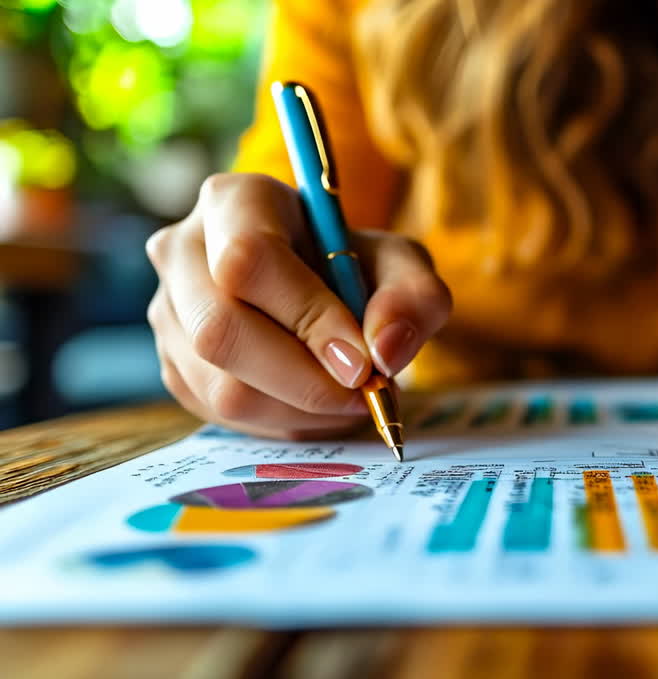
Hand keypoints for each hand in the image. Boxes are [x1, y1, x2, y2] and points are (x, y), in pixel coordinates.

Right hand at [146, 173, 450, 439]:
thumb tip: (384, 350)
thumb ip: (413, 297)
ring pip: (219, 385)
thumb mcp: (404, 266)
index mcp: (234, 201)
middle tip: (363, 393)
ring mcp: (168, 309)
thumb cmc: (358, 267)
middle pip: (219, 330)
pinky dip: (281, 421)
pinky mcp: (171, 362)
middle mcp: (182, 249)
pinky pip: (218, 413)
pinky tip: (315, 402)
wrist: (322, 288)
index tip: (363, 359)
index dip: (308, 317)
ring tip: (348, 396)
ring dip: (299, 408)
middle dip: (304, 379)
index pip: (248, 260)